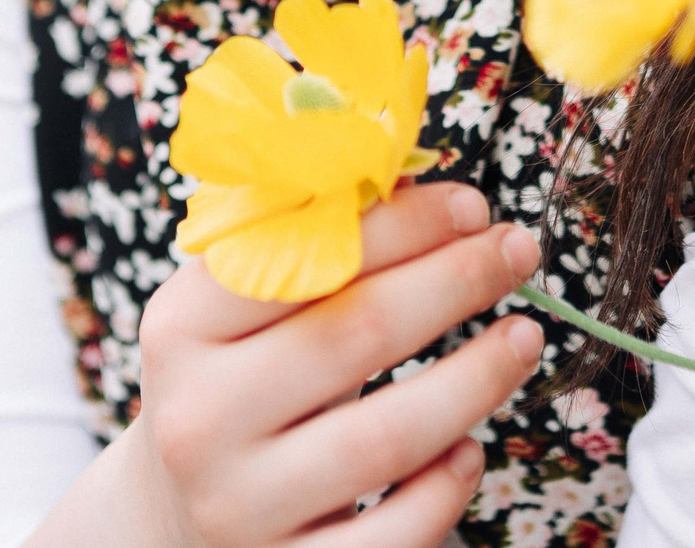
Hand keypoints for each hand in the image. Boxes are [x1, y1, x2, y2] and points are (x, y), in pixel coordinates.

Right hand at [29, 180, 543, 546]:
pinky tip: (468, 450)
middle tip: (520, 251)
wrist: (169, 523)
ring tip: (524, 337)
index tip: (475, 204)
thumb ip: (312, 245)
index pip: (302, 259)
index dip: (402, 225)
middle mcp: (199, 419)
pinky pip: (391, 535)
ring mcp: (241, 507)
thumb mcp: (239, 311)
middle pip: (356, 336)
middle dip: (455, 282)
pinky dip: (444, 489)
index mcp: (181, 327)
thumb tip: (424, 181)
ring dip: (475, 379)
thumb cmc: (235, 386)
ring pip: (385, 439)